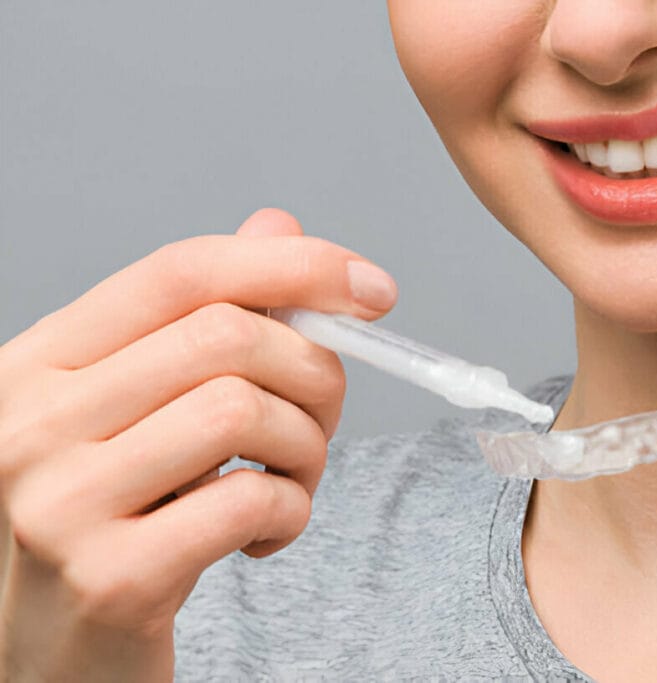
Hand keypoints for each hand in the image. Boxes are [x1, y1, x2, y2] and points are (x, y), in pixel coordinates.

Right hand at [0, 209, 397, 680]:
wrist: (51, 660)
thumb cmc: (109, 521)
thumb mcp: (137, 411)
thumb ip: (203, 318)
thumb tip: (280, 227)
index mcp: (38, 362)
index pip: (178, 272)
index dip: (290, 265)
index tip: (372, 288)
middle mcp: (31, 422)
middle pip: (226, 336)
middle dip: (315, 371)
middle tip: (323, 417)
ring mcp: (59, 503)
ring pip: (245, 411)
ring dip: (308, 446)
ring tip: (292, 482)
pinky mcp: (110, 578)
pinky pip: (249, 502)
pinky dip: (291, 509)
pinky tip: (269, 533)